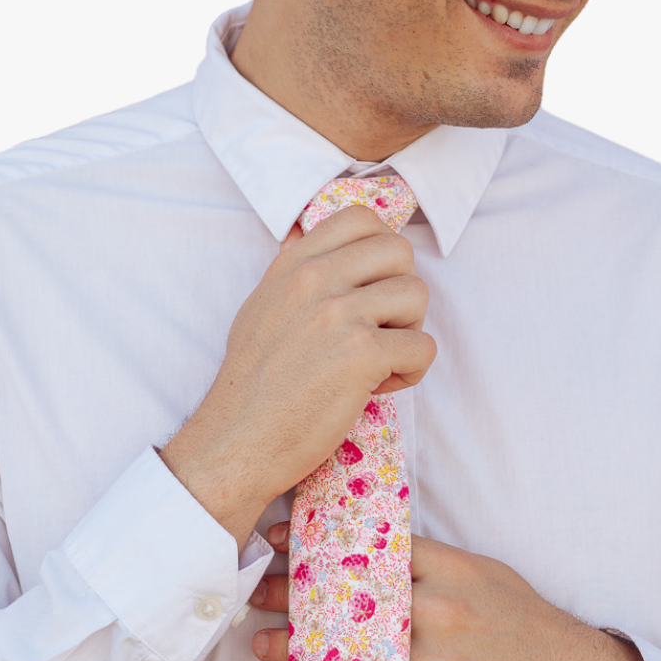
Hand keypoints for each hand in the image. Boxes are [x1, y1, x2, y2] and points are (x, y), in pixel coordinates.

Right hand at [159, 208, 435, 545]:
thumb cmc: (252, 384)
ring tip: (375, 361)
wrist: (237, 441)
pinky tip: (376, 386)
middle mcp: (314, 280)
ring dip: (407, 332)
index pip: (361, 219)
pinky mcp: (361, 355)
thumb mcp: (261, 307)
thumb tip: (304, 229)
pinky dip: (410, 371)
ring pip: (416, 295)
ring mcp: (338, 314)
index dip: (380, 253)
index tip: (369, 289)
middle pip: (399, 252)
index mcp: (293, 264)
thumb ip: (290, 270)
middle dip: (400, 292)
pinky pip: (422, 347)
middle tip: (377, 330)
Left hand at [250, 525, 651, 660]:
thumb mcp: (485, 577)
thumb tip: (367, 550)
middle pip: (352, 601)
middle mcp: (444, 615)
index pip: (374, 550)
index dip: (318, 545)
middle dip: (295, 595)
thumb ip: (431, 565)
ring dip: (300, 649)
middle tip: (257, 591)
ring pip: (355, 655)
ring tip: (263, 641)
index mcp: (455, 572)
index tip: (278, 539)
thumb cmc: (527, 629)